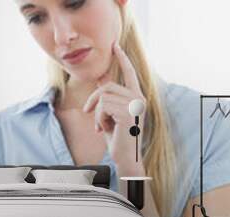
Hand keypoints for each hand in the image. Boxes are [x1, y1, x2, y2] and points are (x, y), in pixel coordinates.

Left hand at [83, 43, 145, 163]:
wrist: (125, 158)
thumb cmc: (118, 137)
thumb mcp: (111, 114)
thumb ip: (109, 96)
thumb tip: (101, 78)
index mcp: (137, 97)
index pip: (129, 73)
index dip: (122, 58)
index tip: (114, 45)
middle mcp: (139, 98)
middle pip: (107, 87)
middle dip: (93, 101)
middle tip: (90, 116)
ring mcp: (135, 104)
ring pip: (103, 97)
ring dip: (97, 114)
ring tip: (102, 127)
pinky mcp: (128, 112)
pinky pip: (102, 107)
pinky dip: (98, 119)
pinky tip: (104, 130)